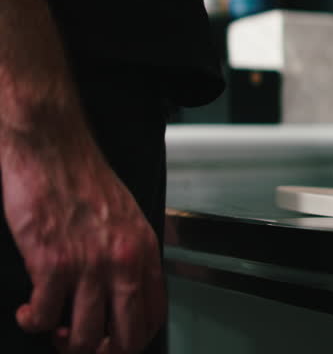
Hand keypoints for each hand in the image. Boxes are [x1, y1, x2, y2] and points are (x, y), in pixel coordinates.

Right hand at [1, 130, 166, 353]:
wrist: (53, 148)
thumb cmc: (84, 179)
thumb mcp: (126, 218)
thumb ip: (130, 256)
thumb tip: (126, 292)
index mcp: (143, 251)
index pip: (154, 315)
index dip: (133, 339)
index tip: (115, 341)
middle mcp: (122, 261)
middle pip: (124, 337)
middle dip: (102, 353)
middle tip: (82, 347)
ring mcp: (88, 265)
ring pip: (82, 337)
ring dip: (63, 342)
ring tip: (52, 327)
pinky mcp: (51, 263)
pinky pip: (44, 317)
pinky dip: (33, 322)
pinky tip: (30, 310)